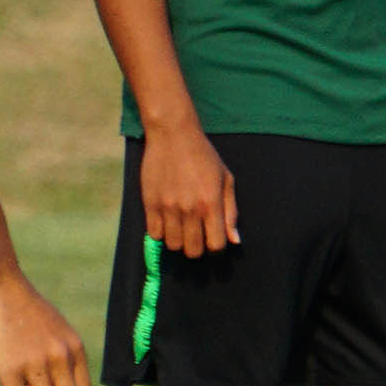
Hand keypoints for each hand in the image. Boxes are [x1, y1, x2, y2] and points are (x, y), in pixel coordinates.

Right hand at [139, 121, 238, 256]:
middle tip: (196, 235)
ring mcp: (168, 207)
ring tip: (181, 227)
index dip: (216, 247)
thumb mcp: (226, 179)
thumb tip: (235, 240)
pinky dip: (161, 233)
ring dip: (178, 241)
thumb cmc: (204, 156)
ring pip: (173, 245)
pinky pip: (154, 234)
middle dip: (197, 247)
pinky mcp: (150, 203)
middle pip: (193, 251)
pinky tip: (166, 221)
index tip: (213, 239)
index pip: (216, 245)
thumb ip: (231, 211)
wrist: (173, 135)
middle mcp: (190, 209)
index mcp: (212, 204)